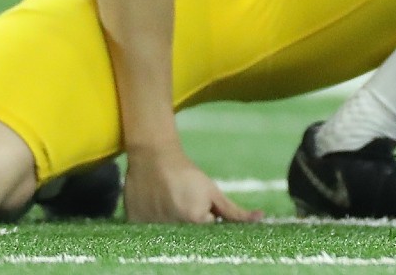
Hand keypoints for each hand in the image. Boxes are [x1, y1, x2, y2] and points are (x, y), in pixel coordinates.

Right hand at [123, 146, 258, 223]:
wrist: (153, 158)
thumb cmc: (187, 174)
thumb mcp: (212, 192)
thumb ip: (235, 212)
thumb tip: (260, 218)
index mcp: (195, 221)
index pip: (208, 233)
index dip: (206, 219)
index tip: (199, 205)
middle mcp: (173, 229)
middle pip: (188, 237)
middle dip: (189, 224)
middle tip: (183, 203)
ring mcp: (151, 229)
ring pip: (168, 236)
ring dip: (171, 224)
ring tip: (170, 203)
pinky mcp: (134, 226)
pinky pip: (149, 233)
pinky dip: (154, 224)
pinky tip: (155, 206)